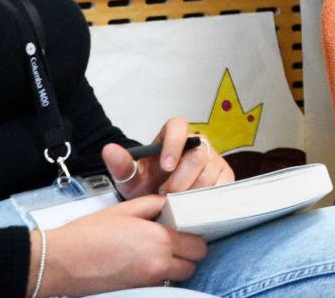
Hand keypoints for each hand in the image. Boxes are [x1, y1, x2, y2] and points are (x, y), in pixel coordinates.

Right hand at [42, 195, 206, 295]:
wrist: (60, 261)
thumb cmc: (89, 234)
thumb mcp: (125, 209)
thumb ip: (155, 204)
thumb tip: (172, 204)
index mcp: (160, 240)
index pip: (198, 245)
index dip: (195, 237)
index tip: (186, 230)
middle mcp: (158, 264)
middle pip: (193, 264)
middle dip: (189, 254)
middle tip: (176, 242)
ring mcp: (147, 281)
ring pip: (179, 277)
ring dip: (176, 267)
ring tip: (160, 253)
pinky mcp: (136, 291)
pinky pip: (160, 284)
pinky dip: (159, 276)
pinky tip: (144, 263)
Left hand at [104, 114, 232, 196]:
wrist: (161, 203)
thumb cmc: (147, 187)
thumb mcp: (131, 180)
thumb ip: (122, 166)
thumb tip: (109, 149)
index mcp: (173, 136)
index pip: (178, 126)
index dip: (174, 145)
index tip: (165, 167)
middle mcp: (198, 144)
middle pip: (197, 155)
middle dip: (181, 180)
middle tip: (165, 196)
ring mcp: (214, 159)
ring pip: (210, 173)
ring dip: (192, 193)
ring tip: (176, 205)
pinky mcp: (225, 176)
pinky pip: (222, 186)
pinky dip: (207, 199)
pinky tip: (192, 208)